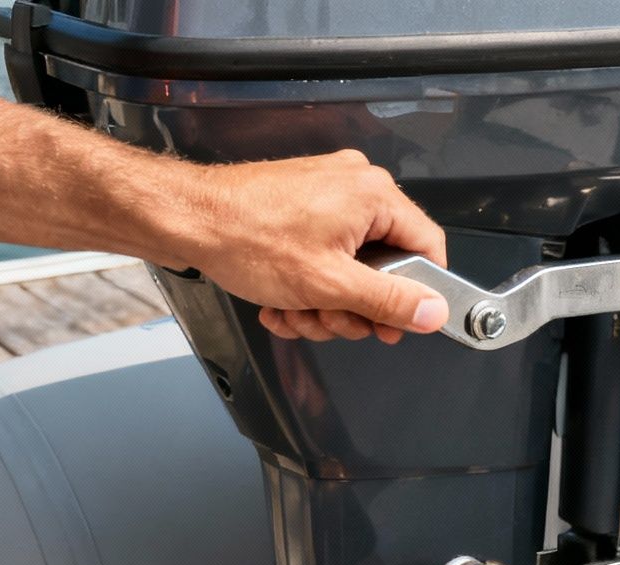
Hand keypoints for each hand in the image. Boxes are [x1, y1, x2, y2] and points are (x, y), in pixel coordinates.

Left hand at [183, 149, 450, 344]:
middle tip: (329, 318)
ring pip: (352, 269)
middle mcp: (354, 186)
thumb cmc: (244, 237)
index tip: (398, 323)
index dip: (417, 294)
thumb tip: (434, 311)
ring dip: (326, 303)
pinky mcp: (303, 207)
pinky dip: (307, 287)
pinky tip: (282, 302)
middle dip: (354, 306)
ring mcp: (327, 194)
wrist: (185, 220)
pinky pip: (325, 256)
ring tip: (295, 310)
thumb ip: (389, 301)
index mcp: (372, 194)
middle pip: (386, 266)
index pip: (427, 247)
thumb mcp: (329, 285)